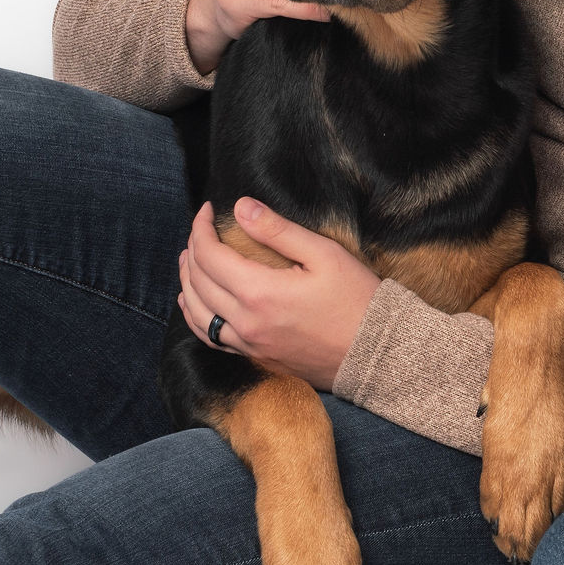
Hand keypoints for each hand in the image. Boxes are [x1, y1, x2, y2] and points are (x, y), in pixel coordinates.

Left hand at [177, 199, 380, 389]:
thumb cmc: (357, 299)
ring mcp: (249, 344)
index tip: (206, 210)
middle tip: (200, 230)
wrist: (376, 352)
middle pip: (198, 283)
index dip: (201, 228)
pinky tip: (195, 303)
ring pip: (197, 314)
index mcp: (260, 293)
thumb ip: (278, 230)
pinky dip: (196, 317)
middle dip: (192, 250)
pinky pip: (211, 338)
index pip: (209, 255)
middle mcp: (246, 322)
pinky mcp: (257, 357)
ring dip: (188, 283)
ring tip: (189, 261)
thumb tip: (240, 207)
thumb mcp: (324, 254)